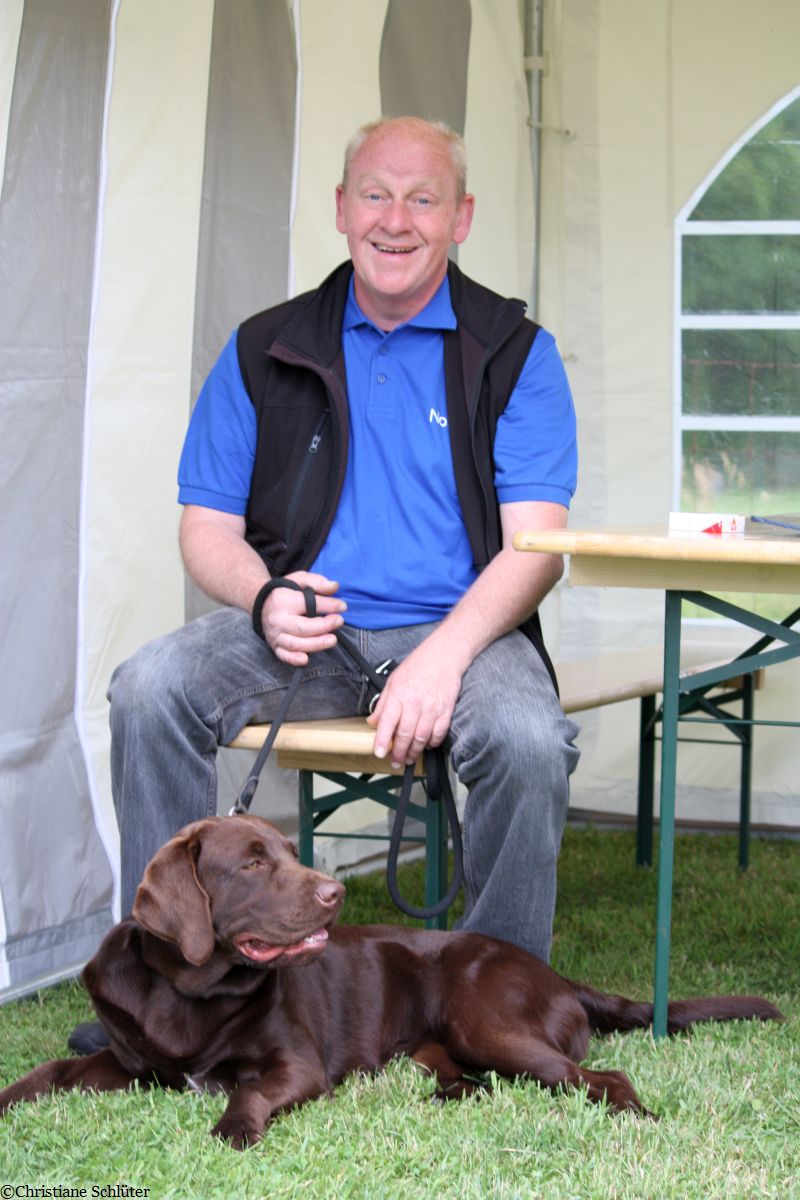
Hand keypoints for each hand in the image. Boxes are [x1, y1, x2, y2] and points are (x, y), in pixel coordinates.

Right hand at [258, 572, 345, 665]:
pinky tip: (306, 659)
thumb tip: (335, 587)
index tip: (342, 606)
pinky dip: (293, 659)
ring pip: (295, 644)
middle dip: (323, 626)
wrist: (262, 603)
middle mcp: (277, 619)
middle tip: (339, 621)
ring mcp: (275, 634)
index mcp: (283, 600)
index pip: (308, 604)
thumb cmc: (286, 591)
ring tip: (332, 640)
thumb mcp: (300, 579)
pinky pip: (283, 655)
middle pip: (302, 628)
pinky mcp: (275, 645)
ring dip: (315, 644)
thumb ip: (317, 582)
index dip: (328, 605)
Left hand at [367, 640, 463, 766]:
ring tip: (409, 758)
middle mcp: (415, 703)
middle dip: (399, 752)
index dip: (382, 740)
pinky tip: (426, 746)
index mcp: (399, 694)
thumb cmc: (418, 666)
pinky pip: (439, 733)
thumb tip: (372, 722)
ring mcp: (432, 708)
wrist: (444, 655)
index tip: (379, 753)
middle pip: (405, 734)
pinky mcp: (446, 711)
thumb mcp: (393, 681)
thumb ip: (383, 703)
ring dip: (414, 752)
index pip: (387, 722)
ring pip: (422, 738)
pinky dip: (432, 743)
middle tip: (395, 762)